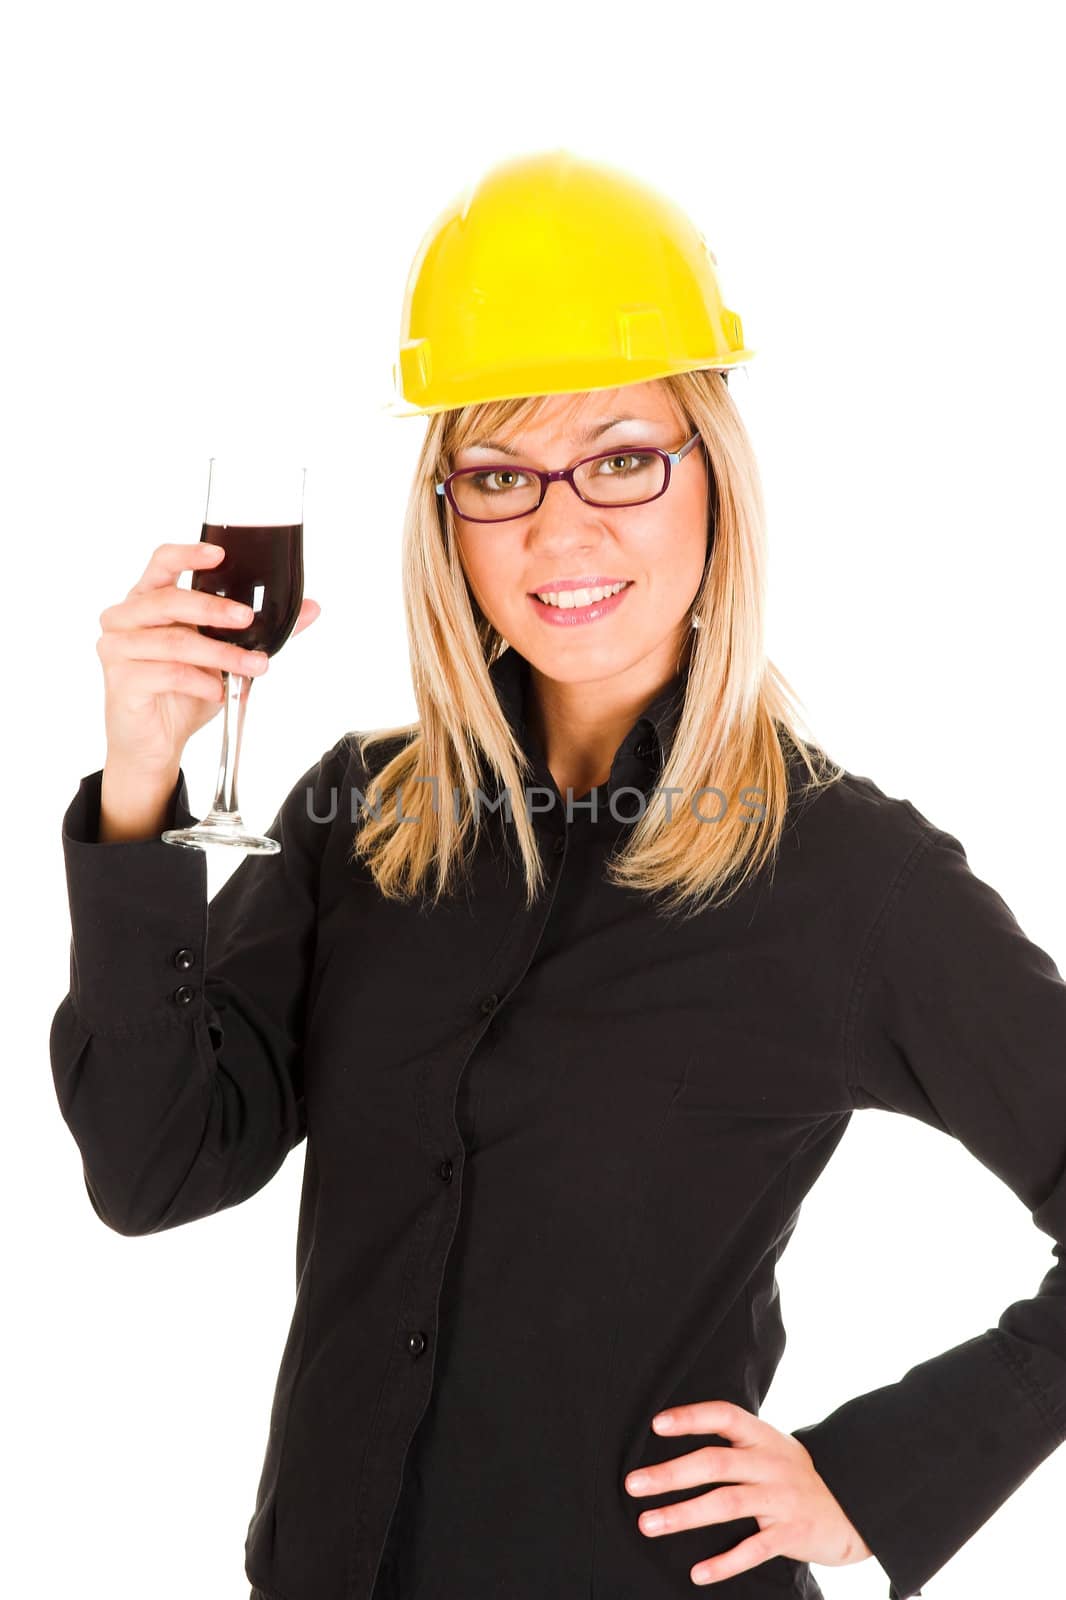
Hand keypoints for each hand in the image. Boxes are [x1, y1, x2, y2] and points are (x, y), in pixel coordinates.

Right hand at [97, 541, 320, 777]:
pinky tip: (218, 692)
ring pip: (175, 641)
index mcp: (146, 600)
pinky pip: (168, 673)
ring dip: (221, 654)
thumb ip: (258, 629)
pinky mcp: (121, 680)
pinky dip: (201, 682)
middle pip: (170, 600)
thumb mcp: (224, 655)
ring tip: (253, 666)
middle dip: (215, 609)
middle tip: (248, 618)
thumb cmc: (183, 693)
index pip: (161, 562)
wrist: (155, 742)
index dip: (188, 554)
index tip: (220, 555)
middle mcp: (125, 618)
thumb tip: (309, 609)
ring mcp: (117, 648)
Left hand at [624, 1399, 872, 1586]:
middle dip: (670, 1474)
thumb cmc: (794, 1476)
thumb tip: (675, 1445)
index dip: (691, 1417)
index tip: (656, 1425)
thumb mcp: (770, 1449)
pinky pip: (753, 1549)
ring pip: (726, 1503)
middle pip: (715, 1462)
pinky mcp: (791, 1533)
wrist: (852, 1508)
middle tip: (633, 1484)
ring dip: (683, 1515)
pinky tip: (697, 1572)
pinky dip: (724, 1562)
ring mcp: (781, 1498)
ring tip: (648, 1524)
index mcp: (762, 1436)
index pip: (724, 1416)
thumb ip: (734, 1445)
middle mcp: (770, 1463)